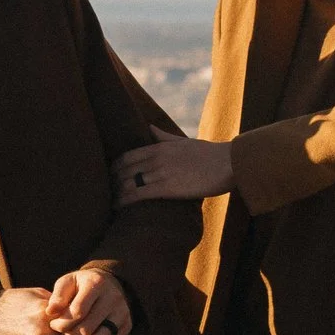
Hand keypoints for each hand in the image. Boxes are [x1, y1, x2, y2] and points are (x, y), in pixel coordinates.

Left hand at [44, 264, 131, 334]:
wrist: (108, 284)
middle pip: (87, 328)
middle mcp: (113, 297)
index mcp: (97, 283)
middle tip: (62, 332)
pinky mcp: (127, 326)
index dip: (62, 322)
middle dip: (69, 334)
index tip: (53, 324)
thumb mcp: (67, 282)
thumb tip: (50, 312)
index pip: (78, 311)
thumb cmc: (81, 285)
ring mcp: (123, 313)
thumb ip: (57, 296)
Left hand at [114, 135, 232, 205]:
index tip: (109, 176)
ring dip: (115, 194)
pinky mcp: (168, 188)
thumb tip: (149, 126)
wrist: (229, 163)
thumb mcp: (183, 141)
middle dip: (111, 182)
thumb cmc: (209, 154)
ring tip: (109, 203)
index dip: (114, 167)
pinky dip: (125, 202)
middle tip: (106, 193)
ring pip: (128, 183)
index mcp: (159, 147)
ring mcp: (161, 173)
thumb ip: (163, 136)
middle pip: (123, 170)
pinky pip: (138, 195)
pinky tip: (119, 208)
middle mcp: (156, 158)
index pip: (127, 156)